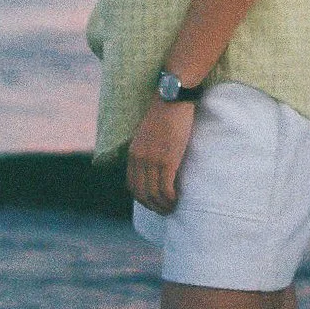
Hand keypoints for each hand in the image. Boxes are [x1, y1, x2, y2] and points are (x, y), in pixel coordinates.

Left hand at [126, 97, 195, 215]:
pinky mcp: (167, 160)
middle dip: (153, 206)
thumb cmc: (165, 113)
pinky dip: (171, 198)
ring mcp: (152, 160)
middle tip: (165, 210)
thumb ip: (147, 150)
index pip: (132, 186)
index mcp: (133, 153)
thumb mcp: (148, 134)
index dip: (142, 199)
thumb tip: (154, 167)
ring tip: (173, 207)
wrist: (172, 98)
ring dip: (164, 205)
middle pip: (142, 194)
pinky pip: (166, 188)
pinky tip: (177, 199)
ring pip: (154, 194)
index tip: (153, 203)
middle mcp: (140, 159)